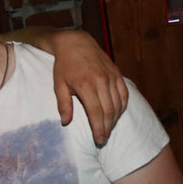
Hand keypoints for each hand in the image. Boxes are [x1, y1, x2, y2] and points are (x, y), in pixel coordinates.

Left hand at [50, 30, 128, 144]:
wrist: (75, 43)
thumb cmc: (64, 65)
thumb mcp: (58, 84)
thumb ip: (63, 104)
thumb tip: (66, 122)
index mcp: (86, 85)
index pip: (96, 113)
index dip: (99, 129)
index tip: (99, 140)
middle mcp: (101, 81)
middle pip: (109, 111)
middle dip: (107, 128)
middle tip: (103, 140)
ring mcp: (111, 77)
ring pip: (118, 104)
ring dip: (115, 119)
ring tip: (108, 129)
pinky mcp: (117, 74)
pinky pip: (124, 94)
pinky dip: (122, 106)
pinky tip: (117, 115)